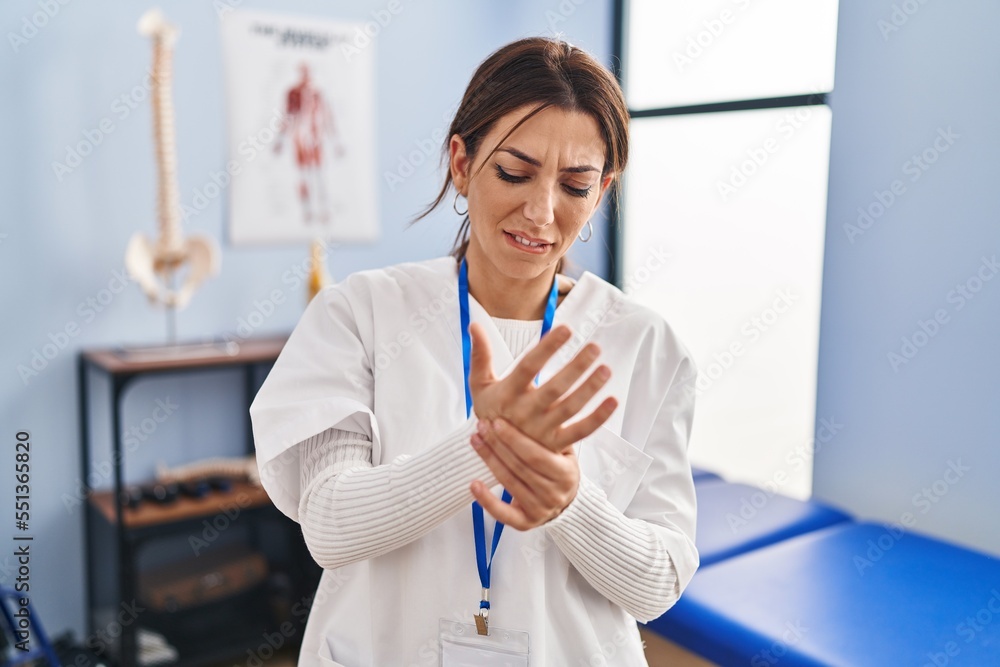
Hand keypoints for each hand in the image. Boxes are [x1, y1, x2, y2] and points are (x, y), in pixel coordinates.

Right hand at [468, 322, 617, 452]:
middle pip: (554, 388)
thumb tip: (474, 325)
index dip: (547, 348)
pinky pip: (580, 431)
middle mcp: (525, 412)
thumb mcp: (478, 384)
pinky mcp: (555, 444)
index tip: (566, 329)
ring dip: (589, 389)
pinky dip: (598, 418)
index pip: (528, 366)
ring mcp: (541, 430)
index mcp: (507, 393)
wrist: (493, 453)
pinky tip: (612, 401)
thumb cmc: (490, 410)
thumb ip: (479, 355)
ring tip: (605, 369)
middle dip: (576, 367)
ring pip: (570, 408)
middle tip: (595, 347)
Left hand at [470, 417, 578, 528]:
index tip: (497, 422)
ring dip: (488, 461)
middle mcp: (554, 494)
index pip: (535, 455)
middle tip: (481, 426)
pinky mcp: (525, 523)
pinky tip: (474, 484)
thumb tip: (535, 392)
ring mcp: (539, 510)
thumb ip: (553, 428)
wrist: (568, 501)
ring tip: (475, 441)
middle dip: (497, 445)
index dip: (514, 438)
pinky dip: (486, 500)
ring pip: (509, 483)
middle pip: (519, 467)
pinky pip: (503, 514)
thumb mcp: (563, 448)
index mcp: (565, 473)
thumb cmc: (560, 466)